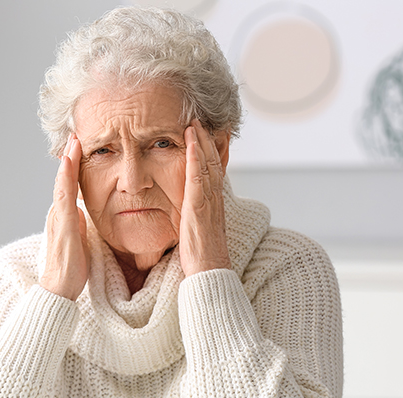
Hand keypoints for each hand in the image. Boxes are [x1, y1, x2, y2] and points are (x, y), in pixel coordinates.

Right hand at [40, 135, 89, 300]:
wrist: (59, 289)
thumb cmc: (71, 268)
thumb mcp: (80, 238)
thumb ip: (80, 222)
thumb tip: (83, 209)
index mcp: (64, 215)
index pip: (70, 184)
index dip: (74, 164)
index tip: (81, 145)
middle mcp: (58, 213)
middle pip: (64, 178)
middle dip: (70, 155)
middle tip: (76, 133)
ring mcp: (58, 218)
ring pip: (62, 183)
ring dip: (68, 160)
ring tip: (73, 140)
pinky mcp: (62, 226)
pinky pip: (64, 197)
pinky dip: (65, 178)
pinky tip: (69, 164)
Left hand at [180, 120, 230, 276]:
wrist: (209, 272)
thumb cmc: (201, 257)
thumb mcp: (197, 231)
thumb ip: (194, 216)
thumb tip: (188, 211)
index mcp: (213, 204)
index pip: (213, 171)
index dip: (208, 151)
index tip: (202, 134)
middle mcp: (214, 199)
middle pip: (212, 162)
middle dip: (205, 140)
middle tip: (199, 120)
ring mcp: (208, 201)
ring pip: (207, 164)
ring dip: (200, 142)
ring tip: (193, 123)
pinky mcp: (199, 206)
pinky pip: (198, 177)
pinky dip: (195, 158)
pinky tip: (190, 143)